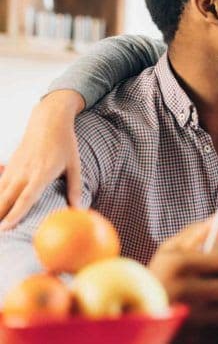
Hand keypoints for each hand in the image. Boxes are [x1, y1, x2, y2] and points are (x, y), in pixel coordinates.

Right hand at [0, 90, 84, 229]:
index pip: (26, 198)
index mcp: (41, 174)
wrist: (48, 120)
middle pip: (6, 199)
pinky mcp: (9, 165)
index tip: (6, 229)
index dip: (15, 214)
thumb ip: (75, 187)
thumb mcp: (74, 164)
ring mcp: (14, 168)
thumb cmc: (64, 143)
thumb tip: (78, 209)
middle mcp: (24, 173)